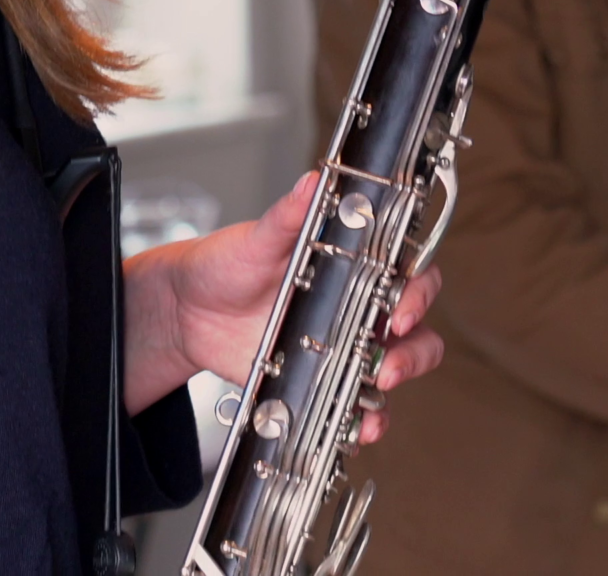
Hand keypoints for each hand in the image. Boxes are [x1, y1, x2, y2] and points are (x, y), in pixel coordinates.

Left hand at [120, 172, 446, 444]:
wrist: (188, 311)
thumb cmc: (228, 264)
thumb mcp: (258, 238)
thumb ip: (289, 216)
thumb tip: (312, 182)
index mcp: (355, 265)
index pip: (409, 273)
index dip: (419, 290)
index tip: (403, 307)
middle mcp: (359, 305)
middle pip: (417, 326)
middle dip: (415, 347)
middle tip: (390, 358)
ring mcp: (345, 345)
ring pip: (399, 365)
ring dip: (399, 380)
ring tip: (378, 390)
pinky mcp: (324, 378)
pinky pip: (360, 402)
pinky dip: (367, 418)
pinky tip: (358, 425)